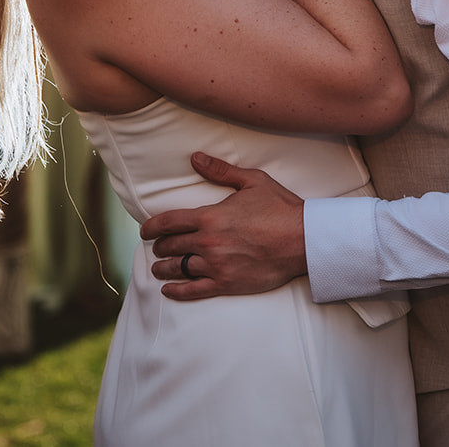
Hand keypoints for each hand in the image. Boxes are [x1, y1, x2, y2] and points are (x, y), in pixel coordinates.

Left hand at [141, 152, 307, 299]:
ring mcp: (216, 265)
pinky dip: (177, 291)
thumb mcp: (251, 181)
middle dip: (160, 246)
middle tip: (157, 246)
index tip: (145, 230)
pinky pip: (194, 290)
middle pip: (171, 246)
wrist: (303, 240)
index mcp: (210, 216)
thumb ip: (220, 171)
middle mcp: (208, 242)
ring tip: (158, 267)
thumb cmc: (280, 208)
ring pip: (178, 268)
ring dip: (164, 268)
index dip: (152, 227)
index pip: (169, 222)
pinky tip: (168, 290)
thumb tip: (195, 158)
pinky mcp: (227, 283)